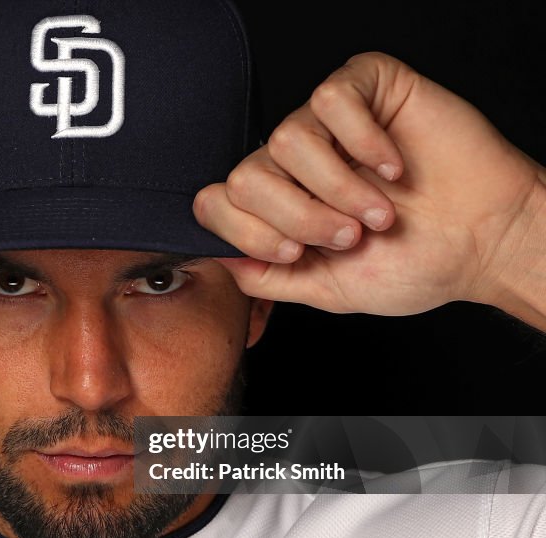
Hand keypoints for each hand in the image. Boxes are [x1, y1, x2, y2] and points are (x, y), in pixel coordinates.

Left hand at [194, 52, 545, 315]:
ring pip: (286, 140)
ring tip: (378, 211)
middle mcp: (292, 161)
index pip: (215, 203)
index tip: (294, 253)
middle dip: (297, 217)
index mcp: (277, 204)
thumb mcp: (325, 288)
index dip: (246, 232)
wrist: (483, 244)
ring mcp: (326, 123)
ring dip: (338, 188)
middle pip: (244, 176)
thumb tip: (219, 259)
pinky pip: (331, 100)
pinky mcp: (366, 87)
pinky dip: (364, 143)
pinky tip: (392, 168)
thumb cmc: (412, 264)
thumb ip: (265, 278)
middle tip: (348, 236)